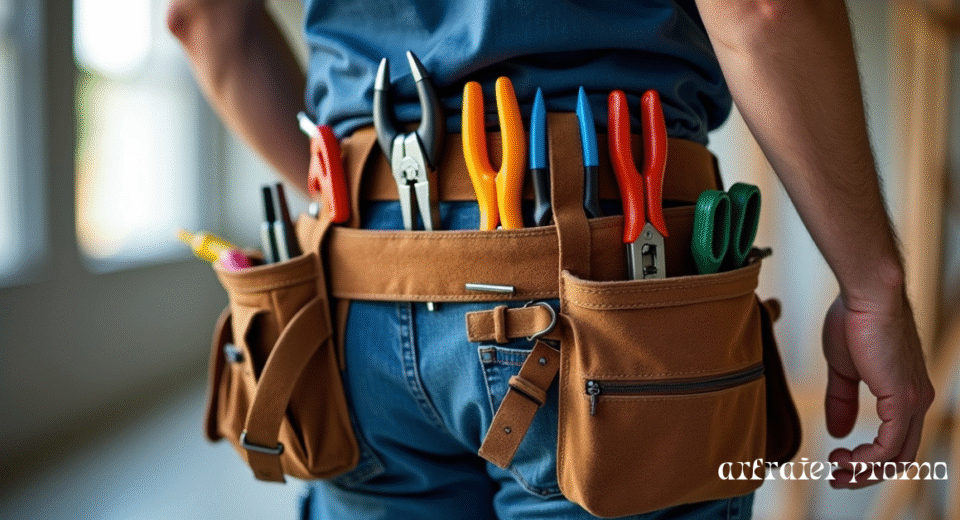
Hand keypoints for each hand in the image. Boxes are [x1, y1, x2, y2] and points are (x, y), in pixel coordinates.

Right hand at [821, 291, 934, 487]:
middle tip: (835, 478)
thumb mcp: (843, 370)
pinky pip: (888, 446)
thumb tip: (838, 431)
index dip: (868, 459)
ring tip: (835, 468)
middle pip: (900, 458)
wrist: (866, 297)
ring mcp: (913, 402)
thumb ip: (842, 402)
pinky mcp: (902, 401)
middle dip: (866, 474)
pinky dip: (866, 459)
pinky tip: (844, 455)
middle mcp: (916, 401)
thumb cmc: (854, 321)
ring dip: (863, 471)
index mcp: (905, 392)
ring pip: (897, 458)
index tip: (838, 461)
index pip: (896, 440)